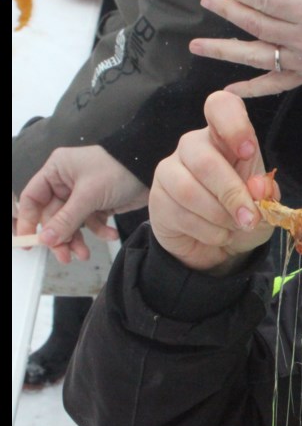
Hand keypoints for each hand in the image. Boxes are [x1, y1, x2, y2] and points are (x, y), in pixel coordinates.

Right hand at [15, 146, 148, 263]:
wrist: (151, 169)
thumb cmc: (119, 169)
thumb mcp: (89, 194)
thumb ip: (66, 219)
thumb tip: (45, 240)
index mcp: (56, 171)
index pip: (32, 198)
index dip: (27, 221)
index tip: (28, 242)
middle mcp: (66, 182)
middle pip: (52, 216)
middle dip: (59, 237)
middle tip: (65, 257)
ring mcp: (83, 194)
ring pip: (71, 223)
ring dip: (78, 240)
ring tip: (84, 255)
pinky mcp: (99, 204)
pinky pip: (91, 223)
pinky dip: (99, 231)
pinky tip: (111, 235)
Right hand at [149, 91, 274, 273]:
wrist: (218, 245)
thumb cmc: (242, 210)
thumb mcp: (263, 202)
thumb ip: (265, 192)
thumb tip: (259, 188)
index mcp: (224, 135)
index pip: (220, 106)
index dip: (234, 125)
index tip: (248, 152)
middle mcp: (193, 145)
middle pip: (205, 160)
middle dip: (232, 194)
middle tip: (250, 218)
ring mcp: (169, 170)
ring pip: (189, 190)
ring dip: (219, 217)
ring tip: (234, 228)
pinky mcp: (156, 198)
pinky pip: (179, 214)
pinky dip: (206, 231)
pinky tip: (217, 234)